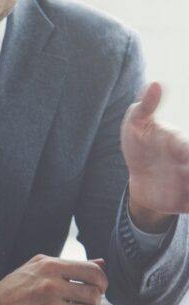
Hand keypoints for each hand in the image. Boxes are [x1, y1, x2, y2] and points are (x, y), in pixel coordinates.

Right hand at [0, 255, 107, 304]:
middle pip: (94, 294)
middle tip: (82, 301)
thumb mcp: (38, 267)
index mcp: (50, 268)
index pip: (93, 272)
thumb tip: (102, 263)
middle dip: (93, 299)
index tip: (98, 286)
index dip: (102, 281)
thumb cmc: (13, 289)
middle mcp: (51, 288)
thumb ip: (69, 265)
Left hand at [122, 82, 188, 232]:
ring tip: (182, 191)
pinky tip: (184, 206)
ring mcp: (188, 184)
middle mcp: (188, 164)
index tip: (181, 155)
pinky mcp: (185, 203)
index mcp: (182, 145)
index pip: (188, 148)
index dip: (187, 152)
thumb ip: (145, 107)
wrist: (139, 178)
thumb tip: (154, 84)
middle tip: (182, 172)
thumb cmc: (140, 145)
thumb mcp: (136, 126)